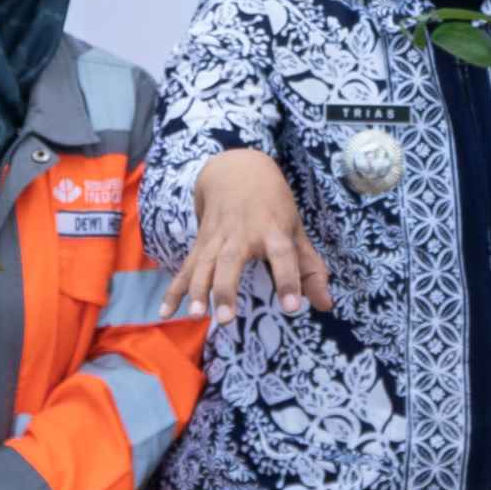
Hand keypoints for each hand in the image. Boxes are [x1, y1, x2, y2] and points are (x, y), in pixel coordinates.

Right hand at [175, 149, 332, 321]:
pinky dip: (173, 290)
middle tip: (225, 319)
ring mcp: (217, 238)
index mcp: (273, 230)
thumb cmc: (273, 205)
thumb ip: (310, 269)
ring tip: (196, 315)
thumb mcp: (296, 230)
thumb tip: (326, 306)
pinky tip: (164, 312)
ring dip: (197, 290)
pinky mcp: (200, 243)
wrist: (235, 170)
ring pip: (204, 264)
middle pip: (231, 261)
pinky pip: (186, 268)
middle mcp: (243, 234)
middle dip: (226, 290)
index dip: (288, 280)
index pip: (283, 256)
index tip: (291, 307)